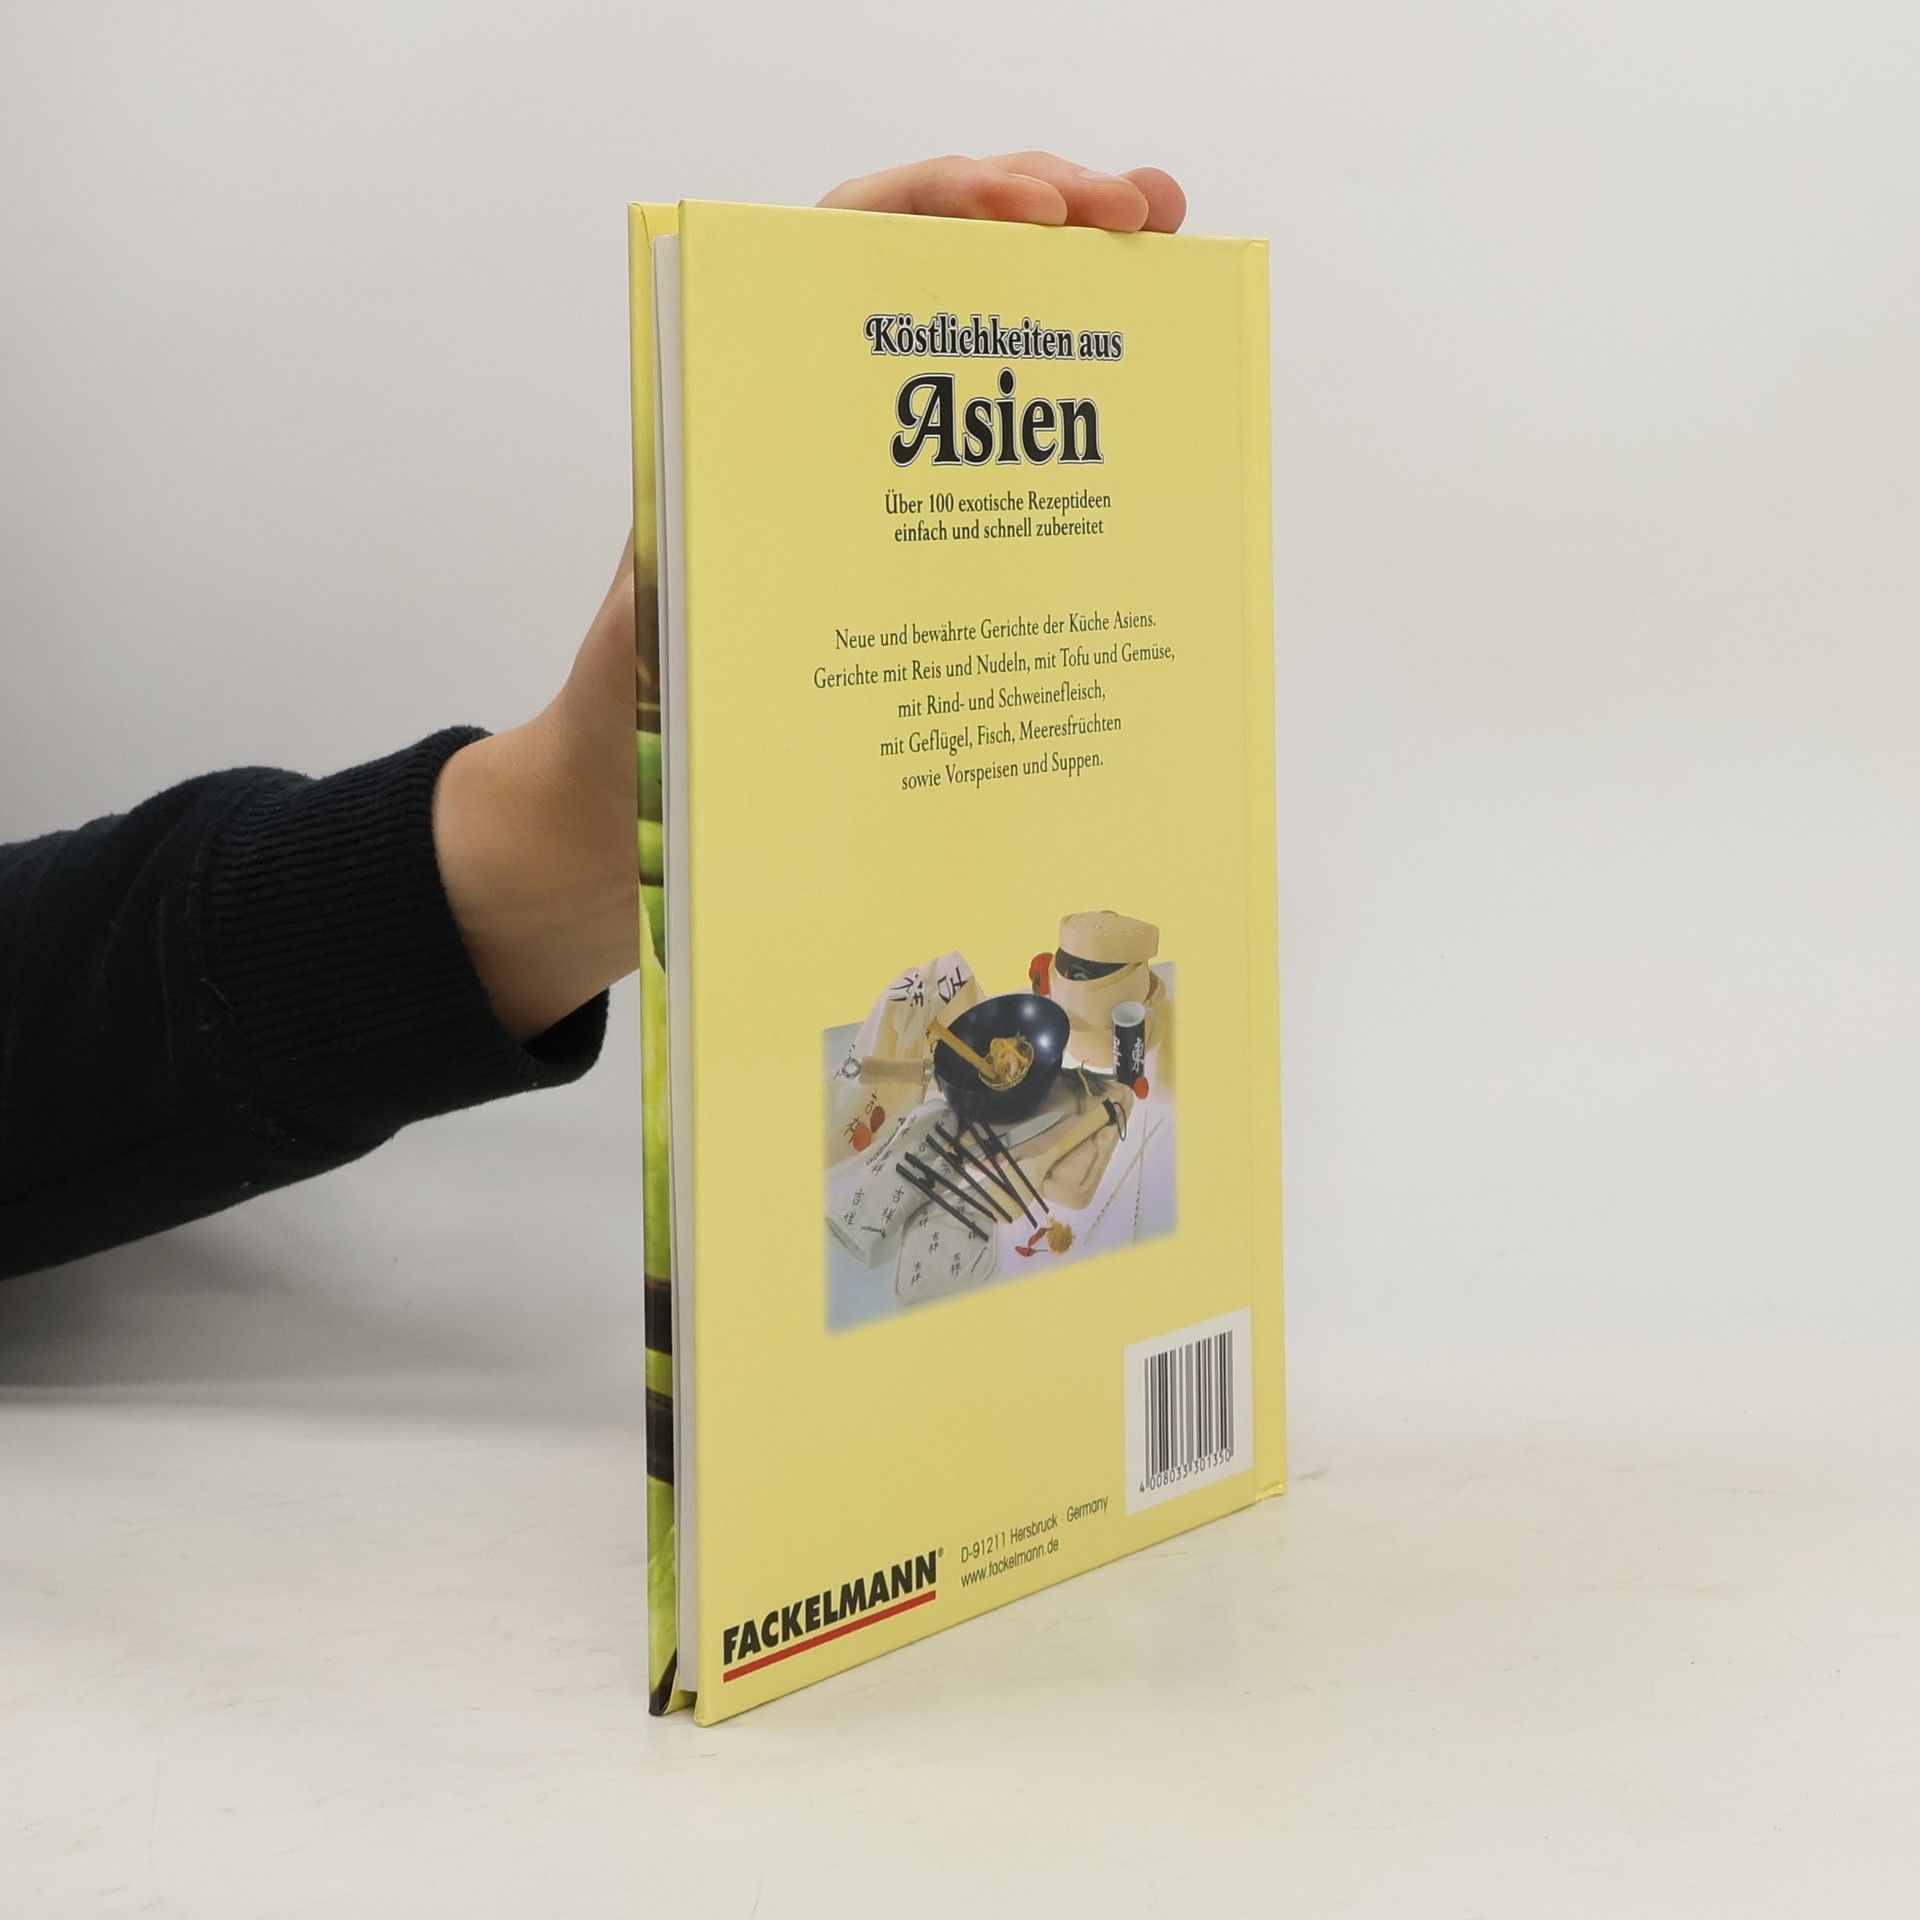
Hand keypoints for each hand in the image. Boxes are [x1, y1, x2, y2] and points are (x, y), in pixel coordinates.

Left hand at [433, 152, 1186, 1041]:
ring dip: (1069, 300)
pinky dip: (1063, 435)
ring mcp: (862, 488)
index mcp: (744, 415)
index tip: (1044, 215)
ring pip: (974, 358)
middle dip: (1044, 217)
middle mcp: (809, 430)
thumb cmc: (625, 723)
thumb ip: (708, 572)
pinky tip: (1132, 428)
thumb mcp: (661, 634)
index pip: (847, 246)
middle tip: (1146, 216)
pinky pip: (990, 474)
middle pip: (932, 271)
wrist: (616, 809)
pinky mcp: (898, 556)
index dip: (951, 206)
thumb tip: (803, 532)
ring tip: (1165, 259)